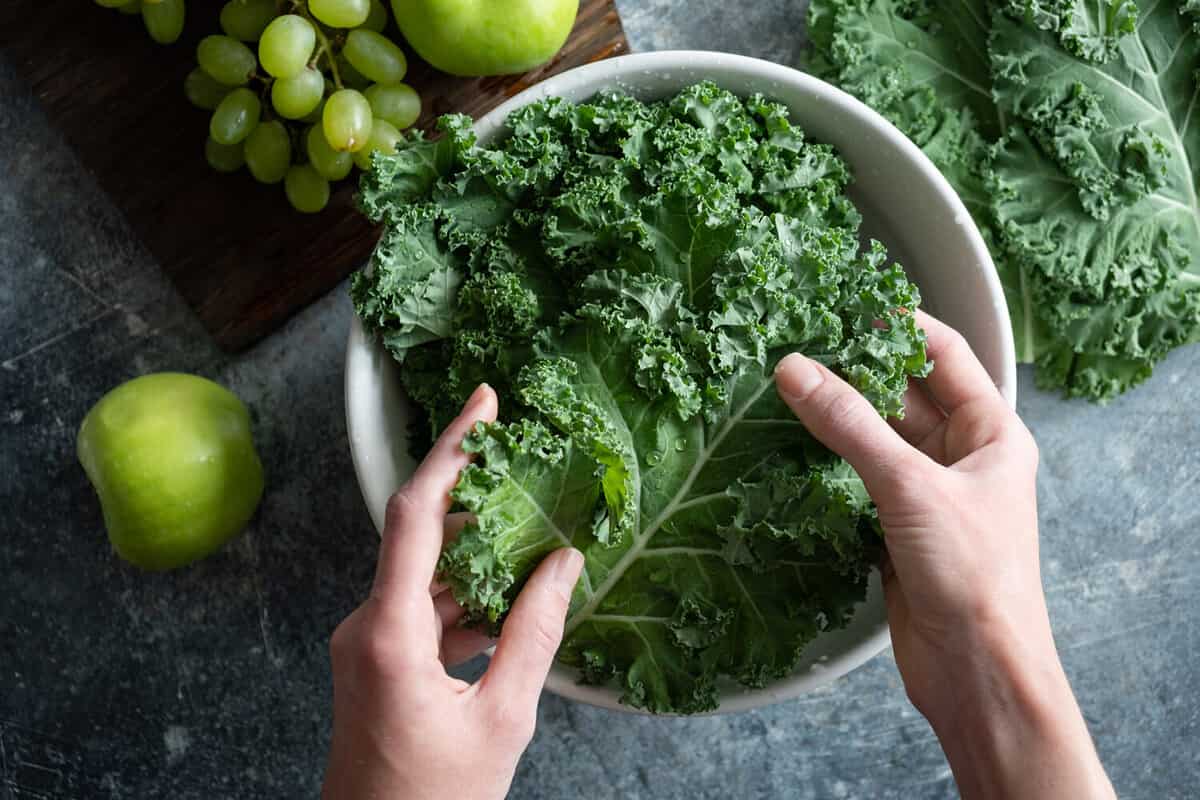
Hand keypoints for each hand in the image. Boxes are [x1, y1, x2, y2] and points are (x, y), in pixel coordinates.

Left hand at [322, 384, 584, 799]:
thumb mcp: (503, 717)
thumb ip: (536, 633)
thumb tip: (566, 564)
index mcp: (388, 634)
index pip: (415, 514)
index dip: (452, 450)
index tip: (483, 402)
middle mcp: (365, 626)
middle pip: (423, 537)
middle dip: (479, 502)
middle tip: (532, 472)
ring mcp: (365, 643)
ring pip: (426, 576)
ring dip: (479, 559)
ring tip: (537, 542)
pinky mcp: (375, 660)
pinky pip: (422, 609)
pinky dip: (466, 600)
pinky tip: (512, 605)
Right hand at [775, 312, 1113, 799]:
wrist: (977, 672)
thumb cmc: (973, 575)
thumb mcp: (910, 486)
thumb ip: (849, 425)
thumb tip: (794, 368)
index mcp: (990, 433)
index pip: (943, 354)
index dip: (896, 325)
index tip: (842, 305)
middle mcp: (961, 457)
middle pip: (901, 394)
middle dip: (852, 371)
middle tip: (795, 346)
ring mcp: (926, 494)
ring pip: (874, 438)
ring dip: (834, 418)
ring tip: (780, 389)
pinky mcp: (895, 528)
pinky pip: (857, 479)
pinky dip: (826, 464)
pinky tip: (787, 448)